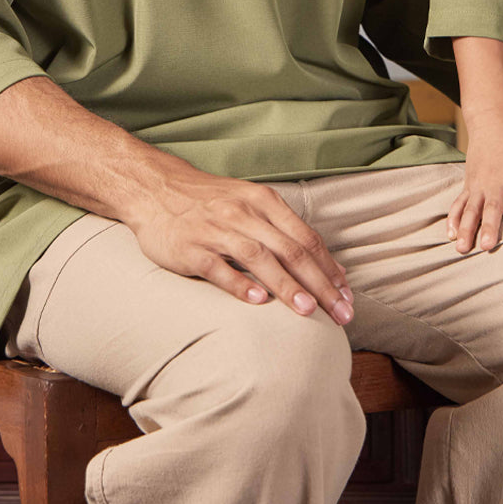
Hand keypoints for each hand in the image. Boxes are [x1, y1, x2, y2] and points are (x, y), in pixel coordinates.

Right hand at [127, 168, 353, 323]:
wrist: (155, 189)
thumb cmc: (209, 201)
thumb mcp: (249, 202)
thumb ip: (282, 230)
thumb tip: (321, 263)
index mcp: (263, 202)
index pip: (306, 238)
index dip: (329, 269)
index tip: (347, 296)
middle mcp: (244, 214)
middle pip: (291, 251)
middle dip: (320, 285)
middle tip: (340, 314)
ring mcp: (217, 230)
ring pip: (259, 258)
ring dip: (286, 285)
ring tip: (307, 311)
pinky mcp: (191, 248)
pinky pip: (218, 267)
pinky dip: (239, 284)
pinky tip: (257, 301)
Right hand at [449, 105, 502, 252]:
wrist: (493, 122)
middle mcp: (496, 181)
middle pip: (492, 207)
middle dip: (489, 226)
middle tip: (487, 246)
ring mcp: (479, 183)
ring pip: (470, 209)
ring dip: (466, 229)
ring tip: (462, 249)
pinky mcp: (468, 185)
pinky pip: (458, 204)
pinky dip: (453, 219)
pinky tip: (450, 235)